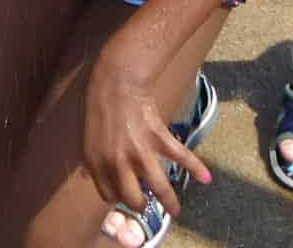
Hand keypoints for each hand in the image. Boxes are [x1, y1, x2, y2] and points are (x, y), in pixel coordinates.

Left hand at [81, 52, 208, 223]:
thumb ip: (90, 160)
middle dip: (140, 205)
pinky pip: (180, 156)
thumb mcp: (86, 136)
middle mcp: (119, 162)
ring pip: (158, 185)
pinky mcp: (158, 138)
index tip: (123, 195)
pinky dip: (195, 167)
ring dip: (169, 201)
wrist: (116, 81)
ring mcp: (140, 151)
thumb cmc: (98, 106)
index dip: (116, 197)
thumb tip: (87, 176)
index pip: (108, 194)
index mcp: (97, 163)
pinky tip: (206, 178)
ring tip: (175, 211)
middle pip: (133, 198)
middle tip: (145, 204)